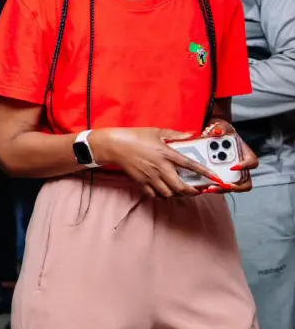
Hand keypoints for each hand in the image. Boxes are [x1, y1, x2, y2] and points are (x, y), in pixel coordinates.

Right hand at [90, 127, 220, 197]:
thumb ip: (175, 135)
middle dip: (192, 192)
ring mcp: (150, 177)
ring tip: (182, 191)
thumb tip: (190, 134)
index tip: (214, 178)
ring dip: (178, 195)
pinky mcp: (141, 182)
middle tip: (197, 191)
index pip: (190, 165)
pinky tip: (165, 192)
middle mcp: (160, 168)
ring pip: (169, 194)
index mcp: (166, 154)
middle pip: (180, 187)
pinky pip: (154, 195)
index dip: (204, 173)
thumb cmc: (135, 136)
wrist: (115, 145)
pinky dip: (162, 196)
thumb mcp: (156, 132)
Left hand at [198, 120, 257, 193]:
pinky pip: (220, 186)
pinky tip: (202, 187)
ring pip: (232, 187)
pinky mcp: (222, 178)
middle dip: (234, 186)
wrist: (214, 136)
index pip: (253, 163)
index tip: (234, 167)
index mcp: (246, 155)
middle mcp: (242, 168)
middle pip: (245, 183)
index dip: (246, 166)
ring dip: (222, 189)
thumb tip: (217, 131)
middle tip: (222, 185)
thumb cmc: (222, 131)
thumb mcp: (222, 127)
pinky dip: (213, 187)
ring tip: (209, 188)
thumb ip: (220, 127)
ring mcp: (233, 175)